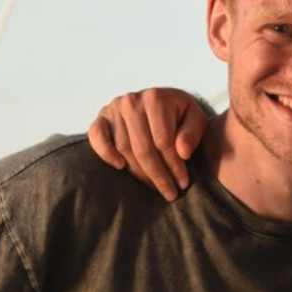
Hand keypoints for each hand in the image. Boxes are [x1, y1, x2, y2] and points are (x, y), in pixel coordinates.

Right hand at [87, 88, 208, 201]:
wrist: (163, 100)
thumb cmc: (181, 113)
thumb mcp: (196, 118)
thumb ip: (193, 132)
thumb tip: (183, 153)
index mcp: (157, 98)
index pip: (164, 141)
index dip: (174, 166)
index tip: (182, 184)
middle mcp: (132, 101)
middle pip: (143, 148)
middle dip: (158, 175)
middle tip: (169, 193)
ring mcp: (114, 108)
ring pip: (123, 148)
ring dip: (138, 172)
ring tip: (154, 186)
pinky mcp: (101, 116)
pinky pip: (96, 136)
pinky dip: (105, 152)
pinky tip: (120, 167)